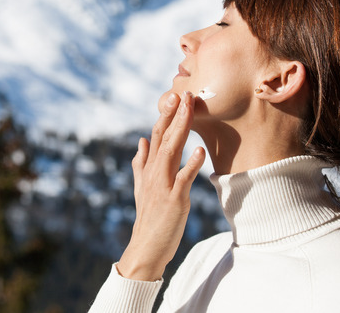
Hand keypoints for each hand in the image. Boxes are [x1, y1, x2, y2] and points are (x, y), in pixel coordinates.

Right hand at [116, 91, 205, 280]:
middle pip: (163, 138)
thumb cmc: (148, 217)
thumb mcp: (141, 187)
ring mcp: (162, 185)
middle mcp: (153, 173)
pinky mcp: (174, 200)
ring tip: (189, 110)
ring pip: (171, 152)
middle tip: (184, 93)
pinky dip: (190, 164)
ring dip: (181, 129)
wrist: (146, 247)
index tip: (174, 96)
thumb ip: (140, 163)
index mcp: (148, 168)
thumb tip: (140, 141)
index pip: (155, 135)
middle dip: (174, 115)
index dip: (165, 115)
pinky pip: (183, 179)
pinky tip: (199, 150)